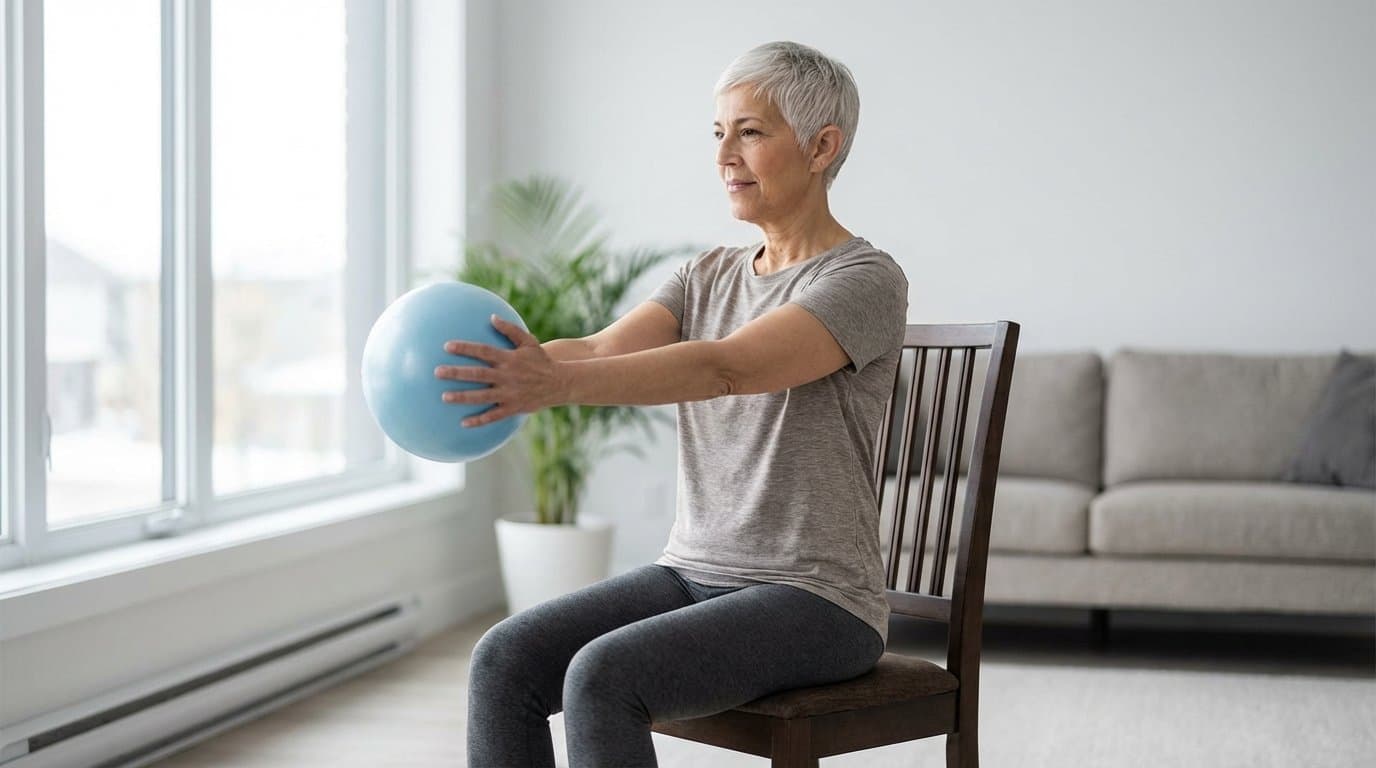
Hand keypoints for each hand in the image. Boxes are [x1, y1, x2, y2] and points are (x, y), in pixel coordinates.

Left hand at [434, 315, 566, 426]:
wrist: (560, 383)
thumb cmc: (541, 361)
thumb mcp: (529, 342)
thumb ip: (510, 329)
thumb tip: (492, 317)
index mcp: (509, 359)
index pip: (483, 351)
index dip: (465, 348)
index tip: (447, 346)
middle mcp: (507, 376)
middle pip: (477, 374)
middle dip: (456, 373)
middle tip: (437, 372)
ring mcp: (509, 393)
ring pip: (482, 396)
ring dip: (462, 397)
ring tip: (444, 397)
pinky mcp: (513, 408)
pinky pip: (493, 416)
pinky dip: (479, 420)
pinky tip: (463, 423)